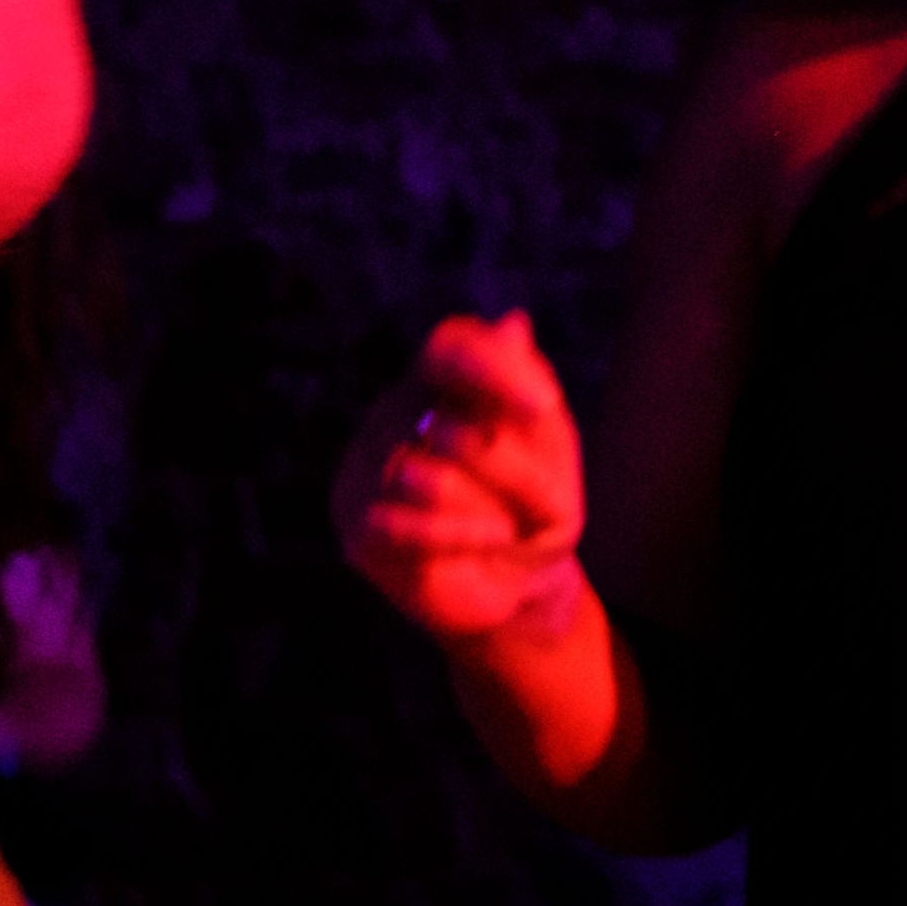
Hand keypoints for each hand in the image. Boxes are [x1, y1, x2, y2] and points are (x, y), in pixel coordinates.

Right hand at [333, 309, 589, 643]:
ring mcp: (366, 467)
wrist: (512, 583)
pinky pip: (414, 527)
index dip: (491, 367)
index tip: (545, 406)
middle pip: (456, 427)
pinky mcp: (356, 525)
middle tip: (547, 503)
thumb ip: (528, 392)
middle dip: (517, 475)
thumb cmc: (532, 506)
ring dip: (492, 513)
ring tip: (507, 528)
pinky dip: (465, 538)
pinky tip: (487, 542)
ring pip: (433, 481)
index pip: (449, 346)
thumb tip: (514, 322)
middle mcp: (392, 414)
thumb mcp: (551, 452)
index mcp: (439, 383)